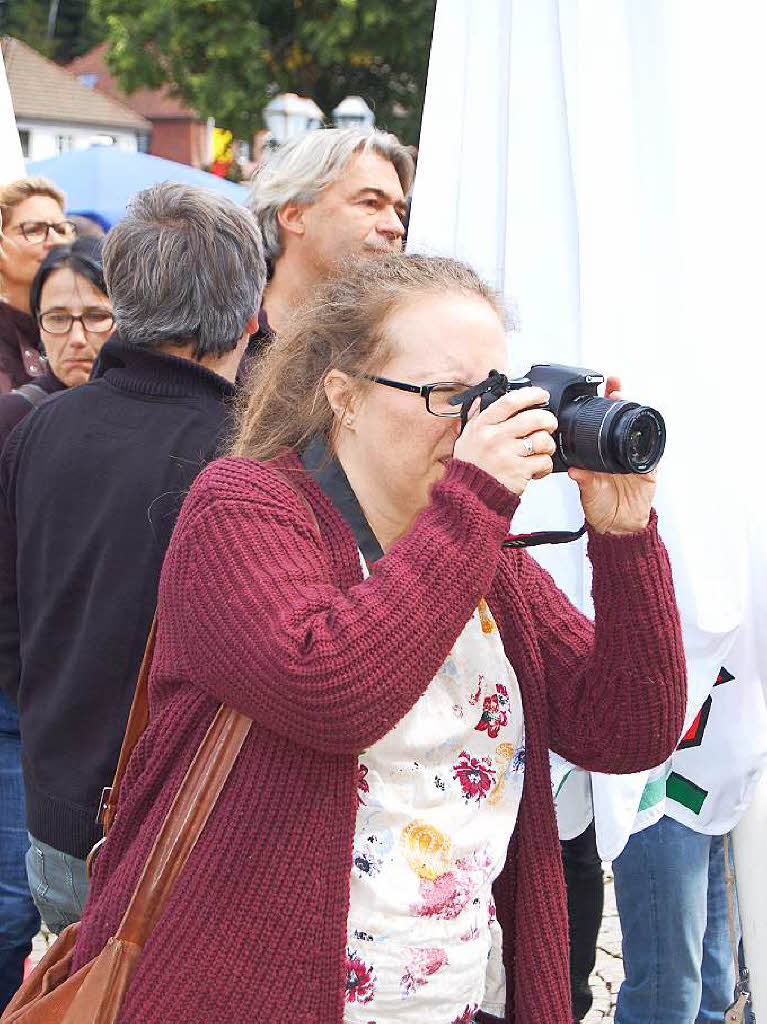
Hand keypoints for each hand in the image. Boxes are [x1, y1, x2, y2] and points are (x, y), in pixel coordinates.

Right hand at [453, 386, 557, 496]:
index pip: (510, 402)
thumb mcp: (466, 436)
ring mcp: (508, 455)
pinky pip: (544, 462)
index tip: (541, 394)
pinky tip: (537, 467)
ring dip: (548, 444)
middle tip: (549, 424)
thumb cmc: (471, 465)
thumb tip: (481, 399)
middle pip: (534, 419)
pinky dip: (545, 465)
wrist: (469, 494)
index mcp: (484, 425)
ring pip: (543, 440)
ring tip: (543, 448)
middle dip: (548, 419)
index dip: (531, 395)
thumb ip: (476, 416)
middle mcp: (496, 438)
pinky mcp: (519, 472)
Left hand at [568, 377, 655, 534]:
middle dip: (621, 401)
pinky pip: (652, 456)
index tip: (600, 391)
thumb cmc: (600, 505)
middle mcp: (618, 452)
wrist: (616, 526)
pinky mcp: (649, 471)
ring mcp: (634, 459)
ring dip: (637, 416)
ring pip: (639, 432)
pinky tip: (648, 432)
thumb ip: (583, 480)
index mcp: (602, 453)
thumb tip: (573, 470)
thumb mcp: (588, 490)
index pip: (602, 424)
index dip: (603, 406)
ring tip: (629, 401)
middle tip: (615, 390)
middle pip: (623, 420)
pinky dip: (652, 445)